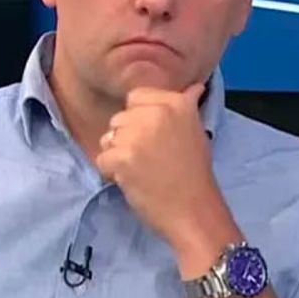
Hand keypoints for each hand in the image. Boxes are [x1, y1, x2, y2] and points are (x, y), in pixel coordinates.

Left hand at [96, 83, 237, 256]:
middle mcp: (156, 113)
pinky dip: (112, 173)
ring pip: (109, 138)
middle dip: (128, 138)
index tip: (153, 139)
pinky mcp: (123, 157)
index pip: (136, 97)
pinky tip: (132, 181)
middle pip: (120, 118)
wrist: (194, 210)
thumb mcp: (196, 131)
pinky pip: (102, 158)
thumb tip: (194, 87)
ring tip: (141, 170)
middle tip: (150, 159)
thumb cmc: (195, 174)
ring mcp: (138, 134)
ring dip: (118, 155)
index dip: (139, 119)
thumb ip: (186, 106)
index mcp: (176, 103)